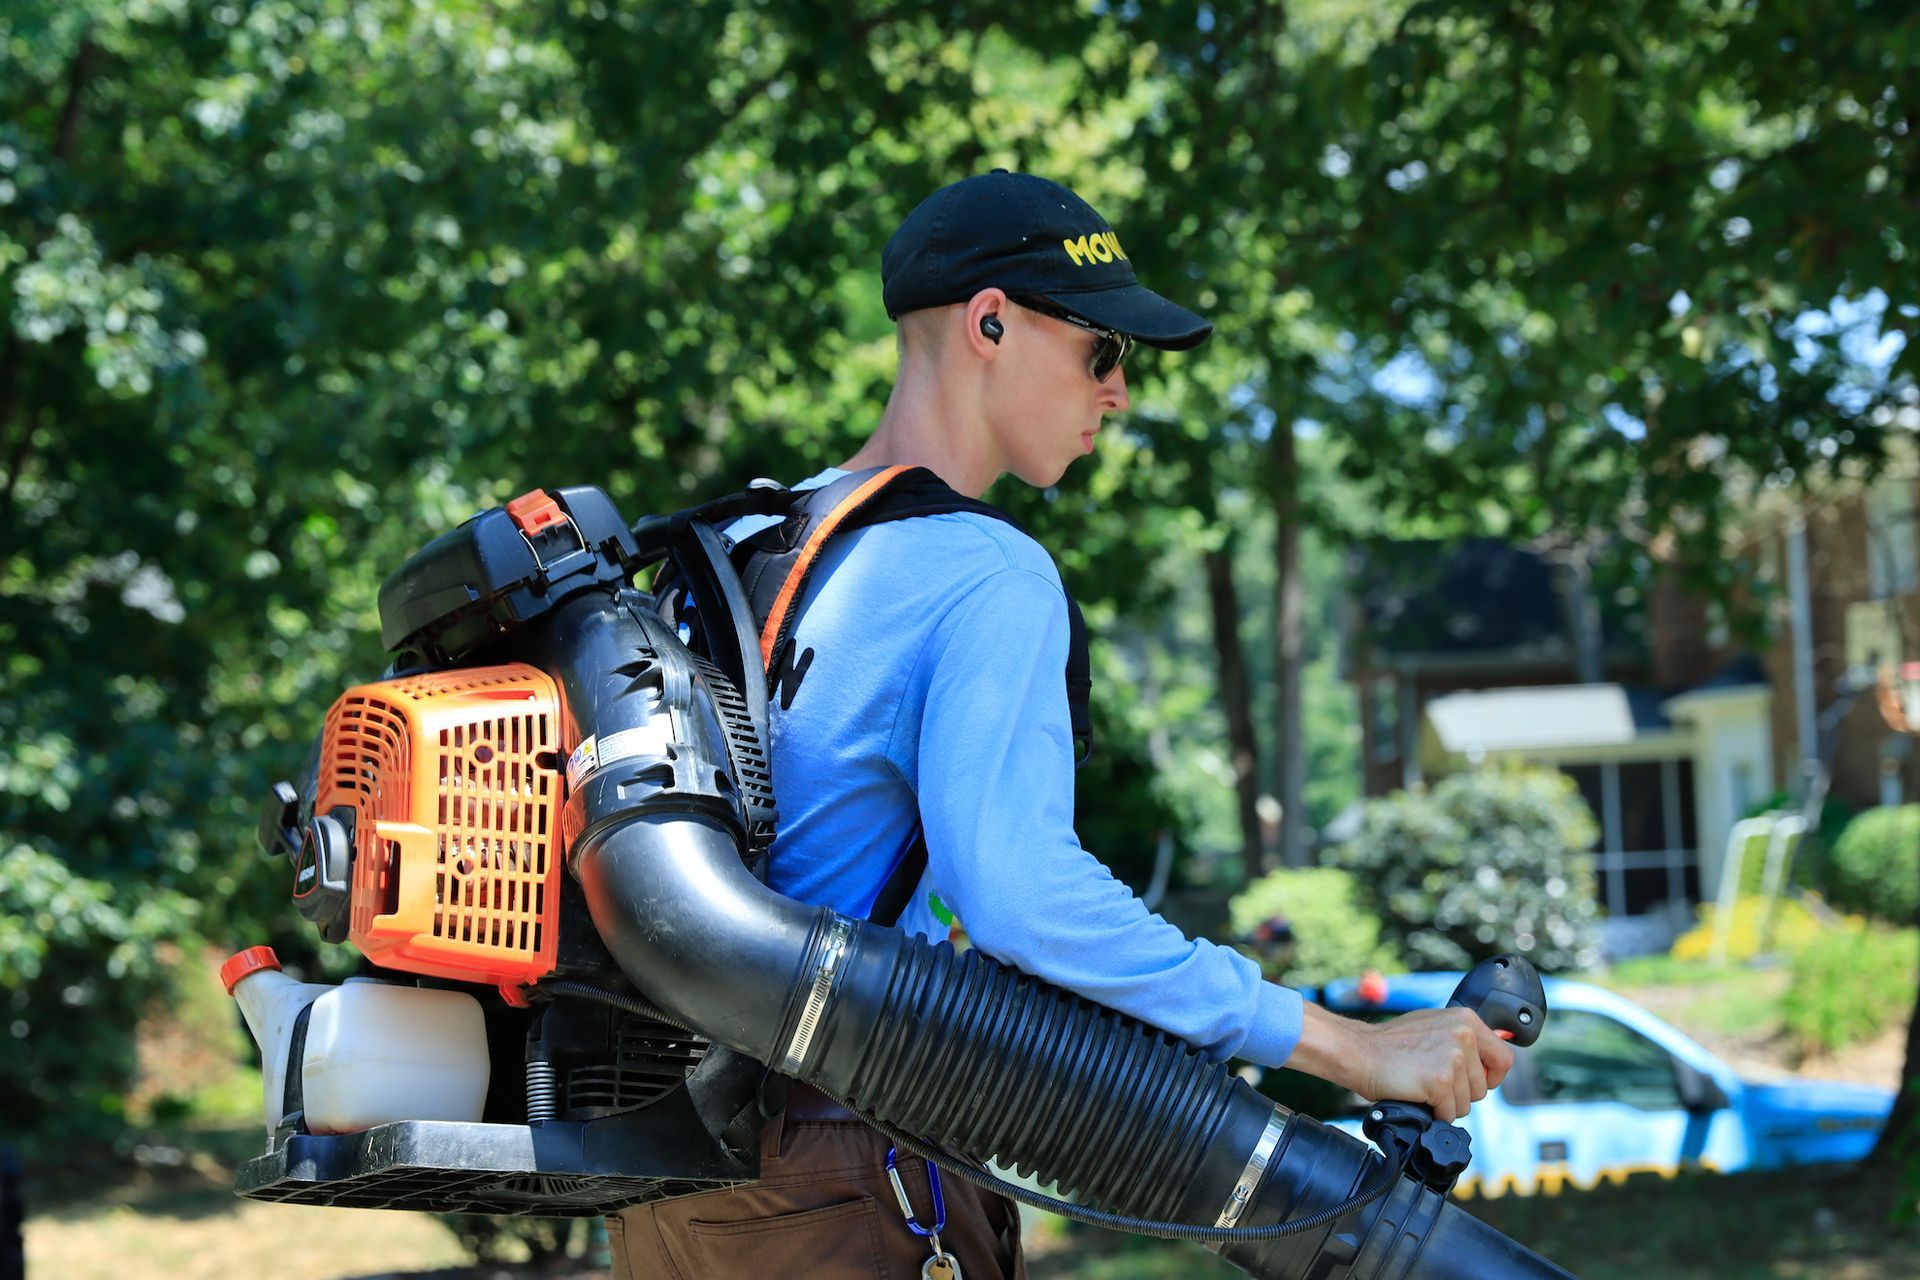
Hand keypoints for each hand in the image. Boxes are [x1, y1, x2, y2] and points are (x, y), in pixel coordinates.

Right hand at [1290, 1003, 1513, 1122]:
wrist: (1359, 1052)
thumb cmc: (1391, 1044)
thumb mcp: (1434, 1026)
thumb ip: (1462, 1039)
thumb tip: (1491, 1062)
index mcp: (1466, 1019)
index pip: (1503, 1059)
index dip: (1489, 1076)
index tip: (1468, 1080)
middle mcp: (1464, 1035)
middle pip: (1483, 1087)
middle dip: (1460, 1093)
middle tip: (1431, 1080)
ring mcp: (1453, 1057)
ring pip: (1467, 1103)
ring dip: (1445, 1104)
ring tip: (1421, 1085)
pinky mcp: (1440, 1081)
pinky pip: (1449, 1114)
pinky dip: (1433, 1113)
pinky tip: (1416, 1095)